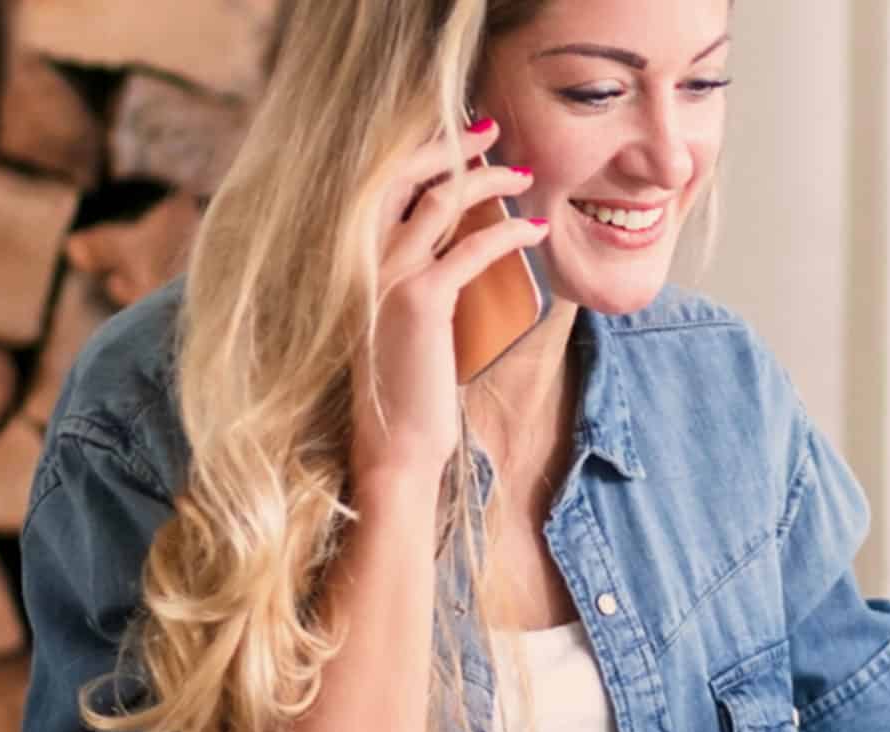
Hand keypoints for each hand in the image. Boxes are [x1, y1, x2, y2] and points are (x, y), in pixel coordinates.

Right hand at [349, 116, 548, 493]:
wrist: (395, 443)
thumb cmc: (408, 388)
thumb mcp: (407, 323)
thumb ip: (421, 281)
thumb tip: (460, 251)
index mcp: (356, 260)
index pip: (384, 185)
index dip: (420, 151)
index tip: (458, 135)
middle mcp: (362, 258)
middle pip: (405, 175)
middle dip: (450, 146)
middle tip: (491, 130)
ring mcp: (387, 276)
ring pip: (439, 202)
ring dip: (486, 180)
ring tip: (523, 173)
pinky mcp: (420, 300)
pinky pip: (469, 248)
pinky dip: (507, 232)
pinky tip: (533, 229)